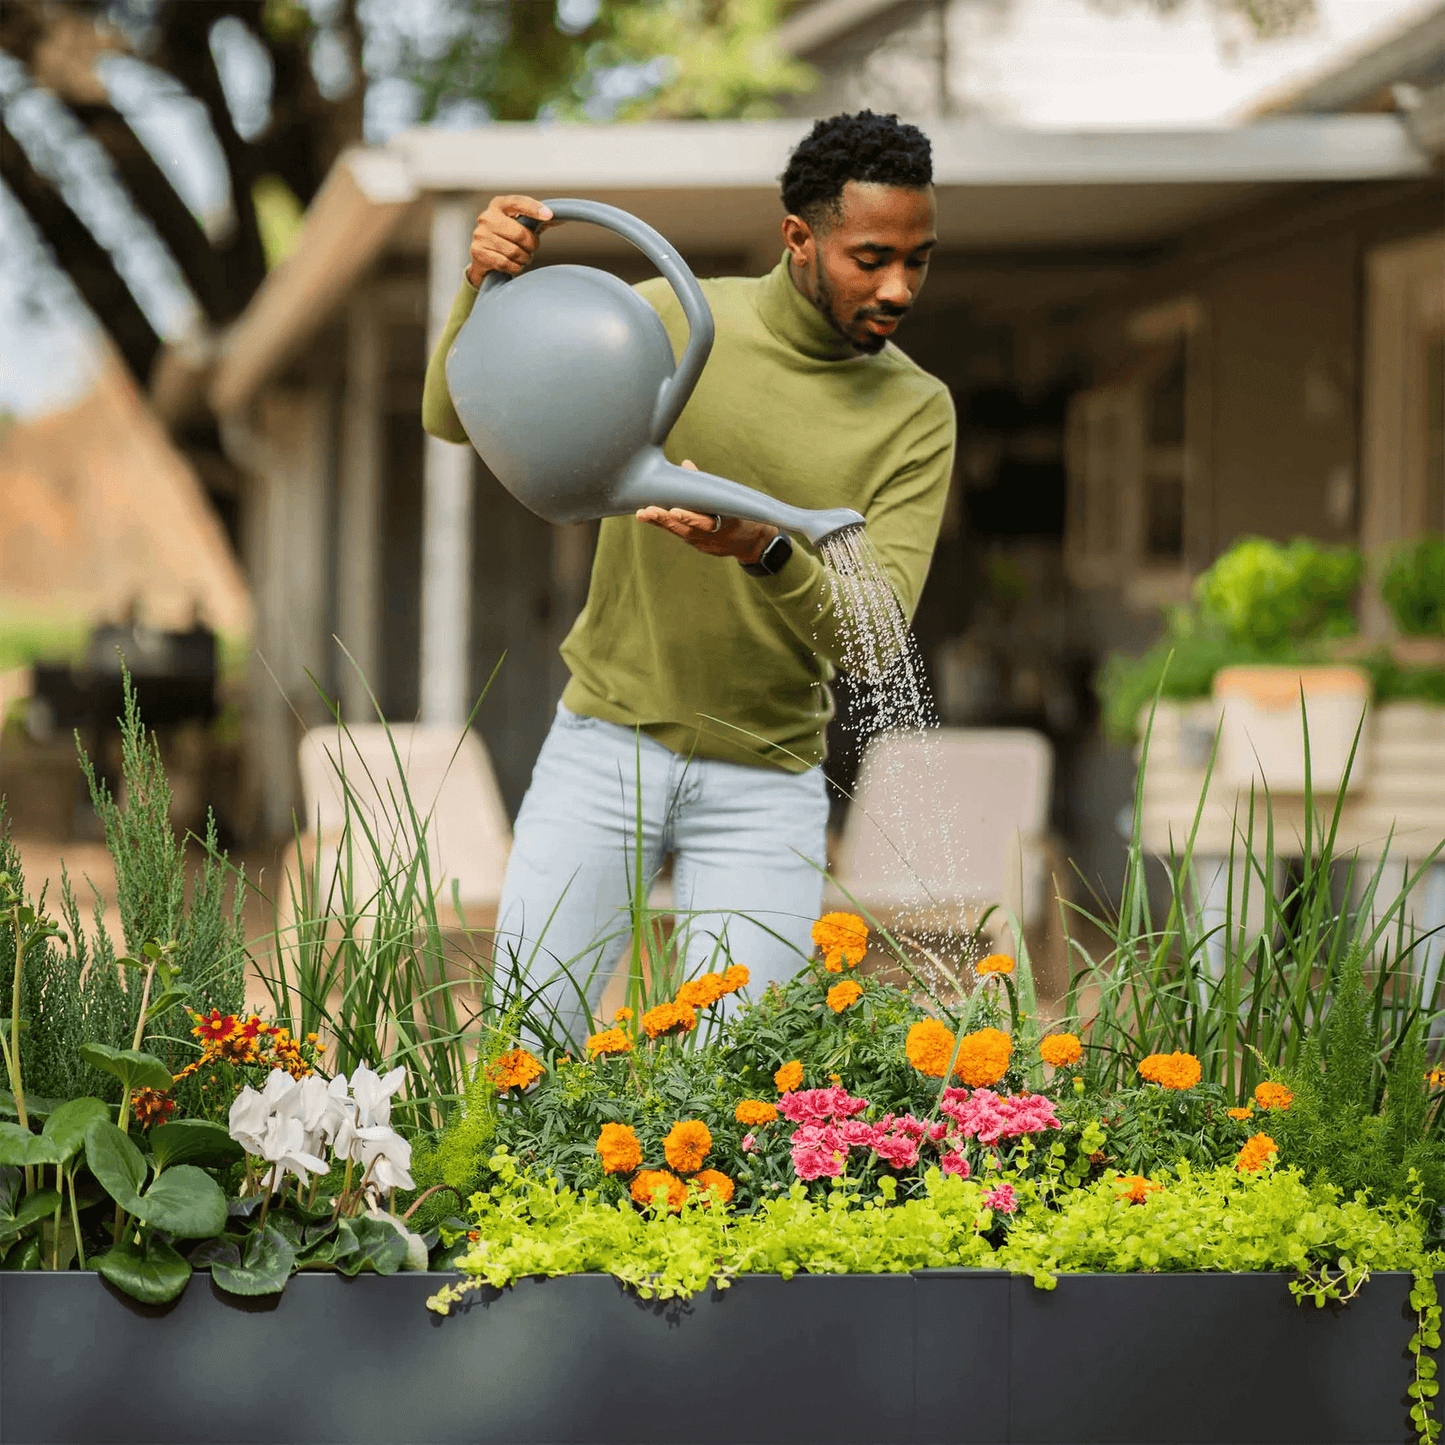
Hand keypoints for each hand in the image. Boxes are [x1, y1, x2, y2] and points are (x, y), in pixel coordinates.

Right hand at [465, 195, 557, 286]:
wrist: (483, 259)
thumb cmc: (507, 238)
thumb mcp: (521, 225)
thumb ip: (538, 220)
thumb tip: (560, 217)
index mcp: (499, 205)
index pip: (518, 203)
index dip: (534, 209)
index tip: (549, 214)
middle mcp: (486, 217)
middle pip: (520, 233)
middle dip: (532, 245)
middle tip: (532, 248)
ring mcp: (480, 234)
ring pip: (514, 251)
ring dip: (524, 258)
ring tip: (522, 257)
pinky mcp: (477, 252)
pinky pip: (506, 263)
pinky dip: (515, 267)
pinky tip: (514, 264)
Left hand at [636, 463, 777, 564]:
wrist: (752, 542)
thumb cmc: (740, 514)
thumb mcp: (730, 499)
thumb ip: (706, 484)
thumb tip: (686, 464)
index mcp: (725, 522)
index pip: (704, 520)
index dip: (689, 517)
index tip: (674, 511)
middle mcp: (713, 536)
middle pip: (686, 528)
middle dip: (665, 520)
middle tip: (648, 511)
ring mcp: (704, 543)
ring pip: (679, 532)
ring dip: (660, 523)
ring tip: (642, 514)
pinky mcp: (699, 546)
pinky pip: (680, 534)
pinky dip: (666, 526)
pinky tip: (651, 518)